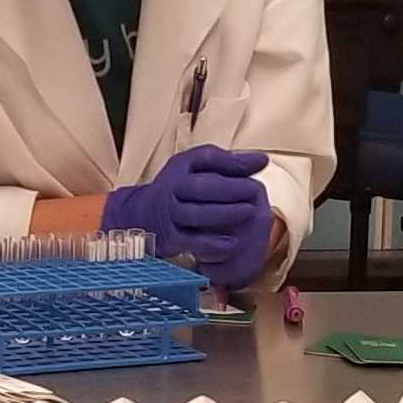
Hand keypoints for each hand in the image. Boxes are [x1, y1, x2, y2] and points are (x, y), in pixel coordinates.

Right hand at [103, 145, 275, 289]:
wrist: (139, 216)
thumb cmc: (176, 189)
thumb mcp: (194, 168)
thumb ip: (228, 163)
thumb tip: (262, 160)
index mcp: (179, 168)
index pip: (203, 158)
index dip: (231, 162)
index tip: (257, 167)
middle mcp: (171, 189)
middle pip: (200, 187)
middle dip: (230, 189)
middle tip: (255, 192)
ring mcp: (169, 215)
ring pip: (196, 214)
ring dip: (225, 213)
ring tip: (250, 212)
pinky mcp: (169, 238)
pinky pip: (191, 241)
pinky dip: (212, 243)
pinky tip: (231, 243)